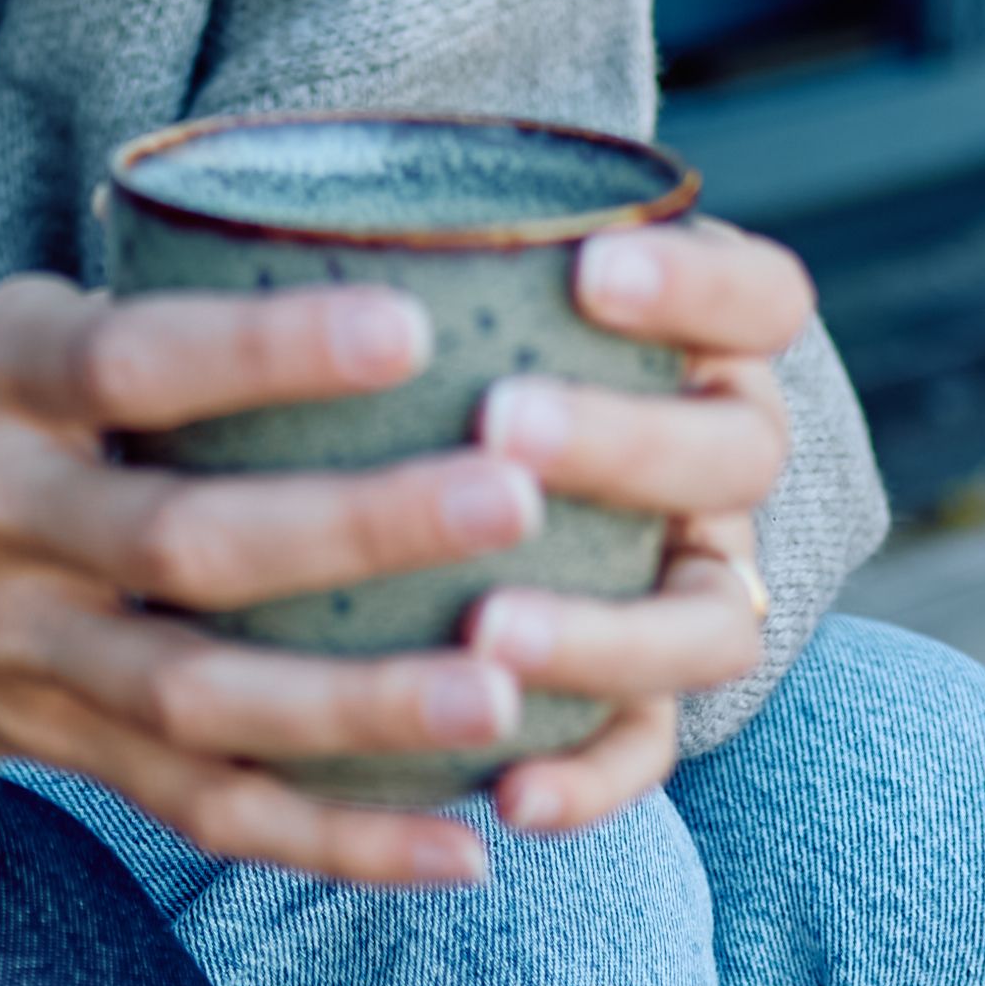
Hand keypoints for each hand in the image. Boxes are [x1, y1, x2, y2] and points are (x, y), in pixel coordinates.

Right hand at [0, 277, 569, 890]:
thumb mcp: (11, 324)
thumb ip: (161, 311)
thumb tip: (396, 255)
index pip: (128, 362)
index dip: (265, 350)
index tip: (411, 327)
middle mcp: (0, 524)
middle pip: (180, 543)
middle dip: (355, 528)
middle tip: (509, 497)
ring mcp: (26, 656)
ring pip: (199, 702)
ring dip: (359, 708)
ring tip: (503, 692)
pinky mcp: (59, 754)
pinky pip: (206, 812)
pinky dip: (334, 843)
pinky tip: (459, 845)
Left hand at [461, 220, 810, 834]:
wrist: (455, 442)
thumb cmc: (434, 332)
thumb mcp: (442, 268)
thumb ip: (401, 235)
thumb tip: (225, 191)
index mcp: (698, 339)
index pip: (759, 297)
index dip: (697, 284)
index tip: (585, 266)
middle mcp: (716, 461)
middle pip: (733, 454)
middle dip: (623, 443)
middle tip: (502, 426)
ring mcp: (691, 582)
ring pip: (706, 625)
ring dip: (609, 634)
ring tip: (492, 627)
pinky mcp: (641, 697)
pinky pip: (644, 752)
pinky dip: (586, 779)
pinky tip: (502, 794)